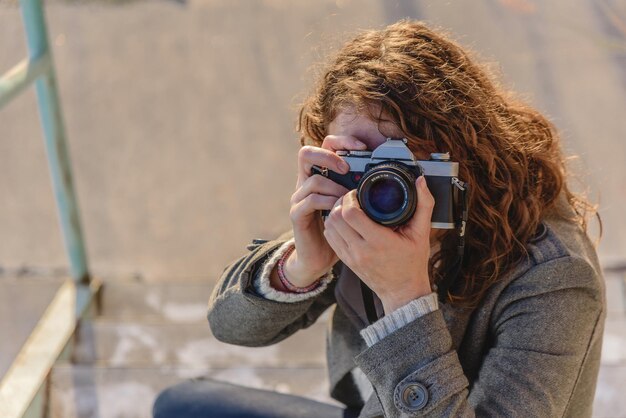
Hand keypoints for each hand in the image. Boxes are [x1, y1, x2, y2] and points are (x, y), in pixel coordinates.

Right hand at [283, 135, 367, 286]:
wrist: (318, 258)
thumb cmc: (340, 231)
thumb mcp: (354, 206)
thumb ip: (365, 190)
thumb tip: (393, 178)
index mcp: (321, 175)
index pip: (325, 146)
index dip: (341, 141)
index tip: (362, 147)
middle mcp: (306, 182)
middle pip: (306, 154)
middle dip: (328, 156)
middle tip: (347, 168)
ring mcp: (299, 197)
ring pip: (313, 179)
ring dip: (334, 186)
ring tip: (348, 196)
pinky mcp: (297, 214)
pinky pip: (310, 201)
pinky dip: (327, 202)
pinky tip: (339, 209)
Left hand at [323, 176, 434, 311]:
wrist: (403, 292)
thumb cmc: (413, 263)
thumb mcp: (421, 233)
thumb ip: (423, 205)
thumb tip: (421, 181)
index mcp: (378, 241)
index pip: (350, 214)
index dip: (350, 198)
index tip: (358, 192)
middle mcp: (361, 250)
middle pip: (336, 218)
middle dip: (340, 202)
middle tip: (350, 197)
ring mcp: (351, 257)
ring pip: (329, 227)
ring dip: (334, 213)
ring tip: (346, 208)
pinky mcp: (346, 261)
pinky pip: (330, 238)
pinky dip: (332, 226)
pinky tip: (343, 221)